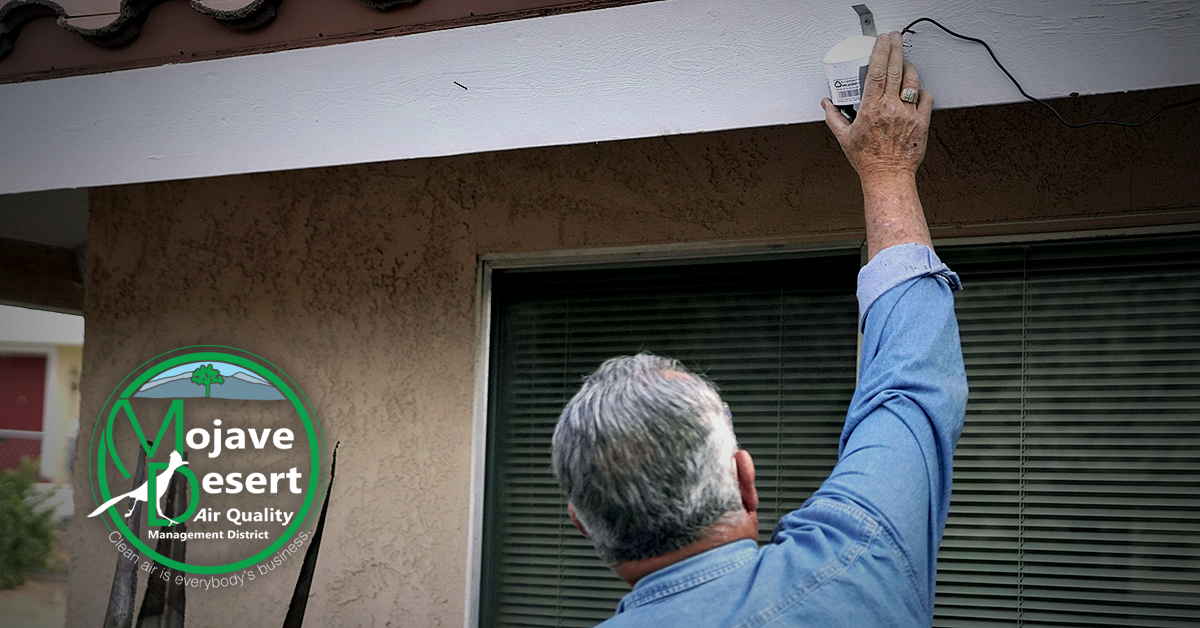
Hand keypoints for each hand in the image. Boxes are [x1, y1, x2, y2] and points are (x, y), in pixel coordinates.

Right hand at [821, 32, 932, 182]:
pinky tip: (914, 90)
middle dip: (895, 48)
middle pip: (895, 69)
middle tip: (895, 37)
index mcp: (871, 109)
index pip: (876, 72)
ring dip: (908, 68)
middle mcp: (890, 108)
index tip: (881, 40)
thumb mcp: (844, 137)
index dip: (880, 52)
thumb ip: (833, 117)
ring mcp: (908, 114)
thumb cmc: (868, 160)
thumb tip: (827, 104)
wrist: (888, 176)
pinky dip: (920, 90)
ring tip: (903, 64)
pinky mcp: (921, 121)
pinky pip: (925, 97)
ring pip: (912, 80)